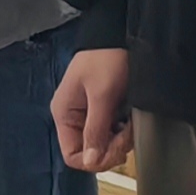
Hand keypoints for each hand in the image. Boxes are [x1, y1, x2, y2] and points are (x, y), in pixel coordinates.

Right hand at [52, 46, 132, 172]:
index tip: (116, 150)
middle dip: (110, 149)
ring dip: (119, 140)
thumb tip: (90, 161)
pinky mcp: (103, 110)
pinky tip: (130, 120)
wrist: (119, 33)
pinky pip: (111, 132)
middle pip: (89, 152)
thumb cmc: (106, 59)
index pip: (72, 155)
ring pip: (103, 145)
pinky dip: (122, 131)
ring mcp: (89, 115)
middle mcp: (74, 118)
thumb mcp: (102, 94)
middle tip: (127, 134)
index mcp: (64, 114)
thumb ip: (96, 129)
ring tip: (130, 124)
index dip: (94, 160)